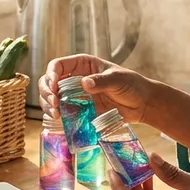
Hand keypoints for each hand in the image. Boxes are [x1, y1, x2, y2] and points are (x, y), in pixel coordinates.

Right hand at [38, 54, 153, 124]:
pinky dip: (58, 118)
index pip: (57, 66)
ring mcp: (76, 95)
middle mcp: (75, 79)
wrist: (142, 104)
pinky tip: (60, 123)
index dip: (51, 75)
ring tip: (56, 115)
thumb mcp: (118, 79)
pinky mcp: (80, 110)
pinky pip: (63, 113)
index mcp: (82, 65)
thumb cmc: (132, 85)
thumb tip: (84, 83)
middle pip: (49, 82)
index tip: (53, 88)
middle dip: (46, 92)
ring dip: (48, 106)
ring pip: (52, 98)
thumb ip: (101, 81)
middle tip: (54, 105)